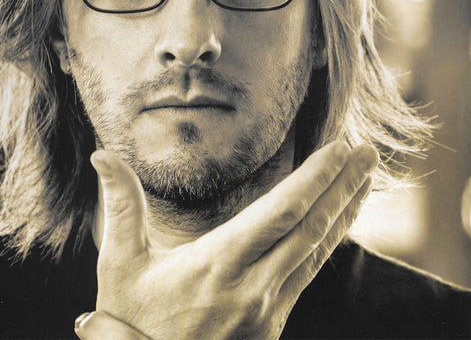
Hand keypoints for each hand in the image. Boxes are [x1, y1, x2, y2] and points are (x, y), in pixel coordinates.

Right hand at [77, 141, 376, 339]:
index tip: (339, 148)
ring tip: (364, 179)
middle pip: (312, 228)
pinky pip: (310, 273)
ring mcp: (269, 309)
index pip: (282, 213)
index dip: (315, 178)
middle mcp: (254, 287)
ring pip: (317, 252)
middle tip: (367, 151)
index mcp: (219, 264)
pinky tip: (337, 225)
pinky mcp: (272, 323)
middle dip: (343, 186)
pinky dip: (329, 242)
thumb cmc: (130, 322)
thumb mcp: (119, 262)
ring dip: (344, 211)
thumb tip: (103, 155)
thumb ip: (119, 204)